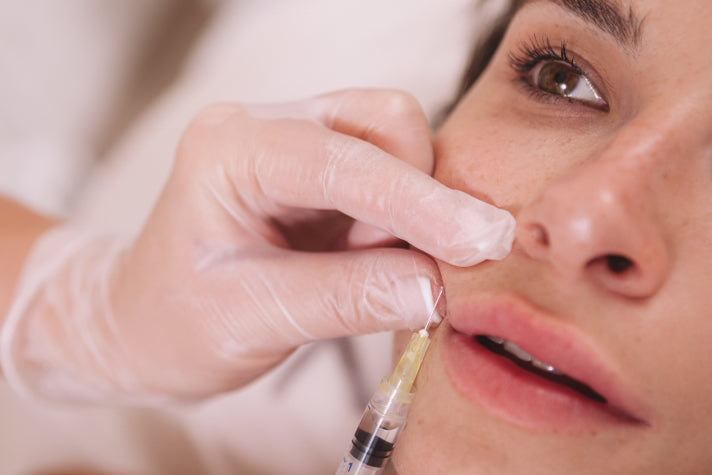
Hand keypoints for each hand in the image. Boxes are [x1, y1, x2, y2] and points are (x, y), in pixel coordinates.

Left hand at [1, 89, 513, 402]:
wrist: (147, 325)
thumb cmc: (177, 323)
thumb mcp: (251, 321)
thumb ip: (345, 300)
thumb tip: (437, 287)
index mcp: (230, 149)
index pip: (341, 161)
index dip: (418, 203)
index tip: (481, 243)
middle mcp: (270, 129)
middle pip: (384, 125)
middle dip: (424, 197)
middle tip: (437, 272)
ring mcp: (302, 145)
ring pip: (399, 146)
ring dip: (418, 212)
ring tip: (386, 275)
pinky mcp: (327, 173)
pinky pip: (395, 177)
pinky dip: (410, 221)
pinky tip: (385, 263)